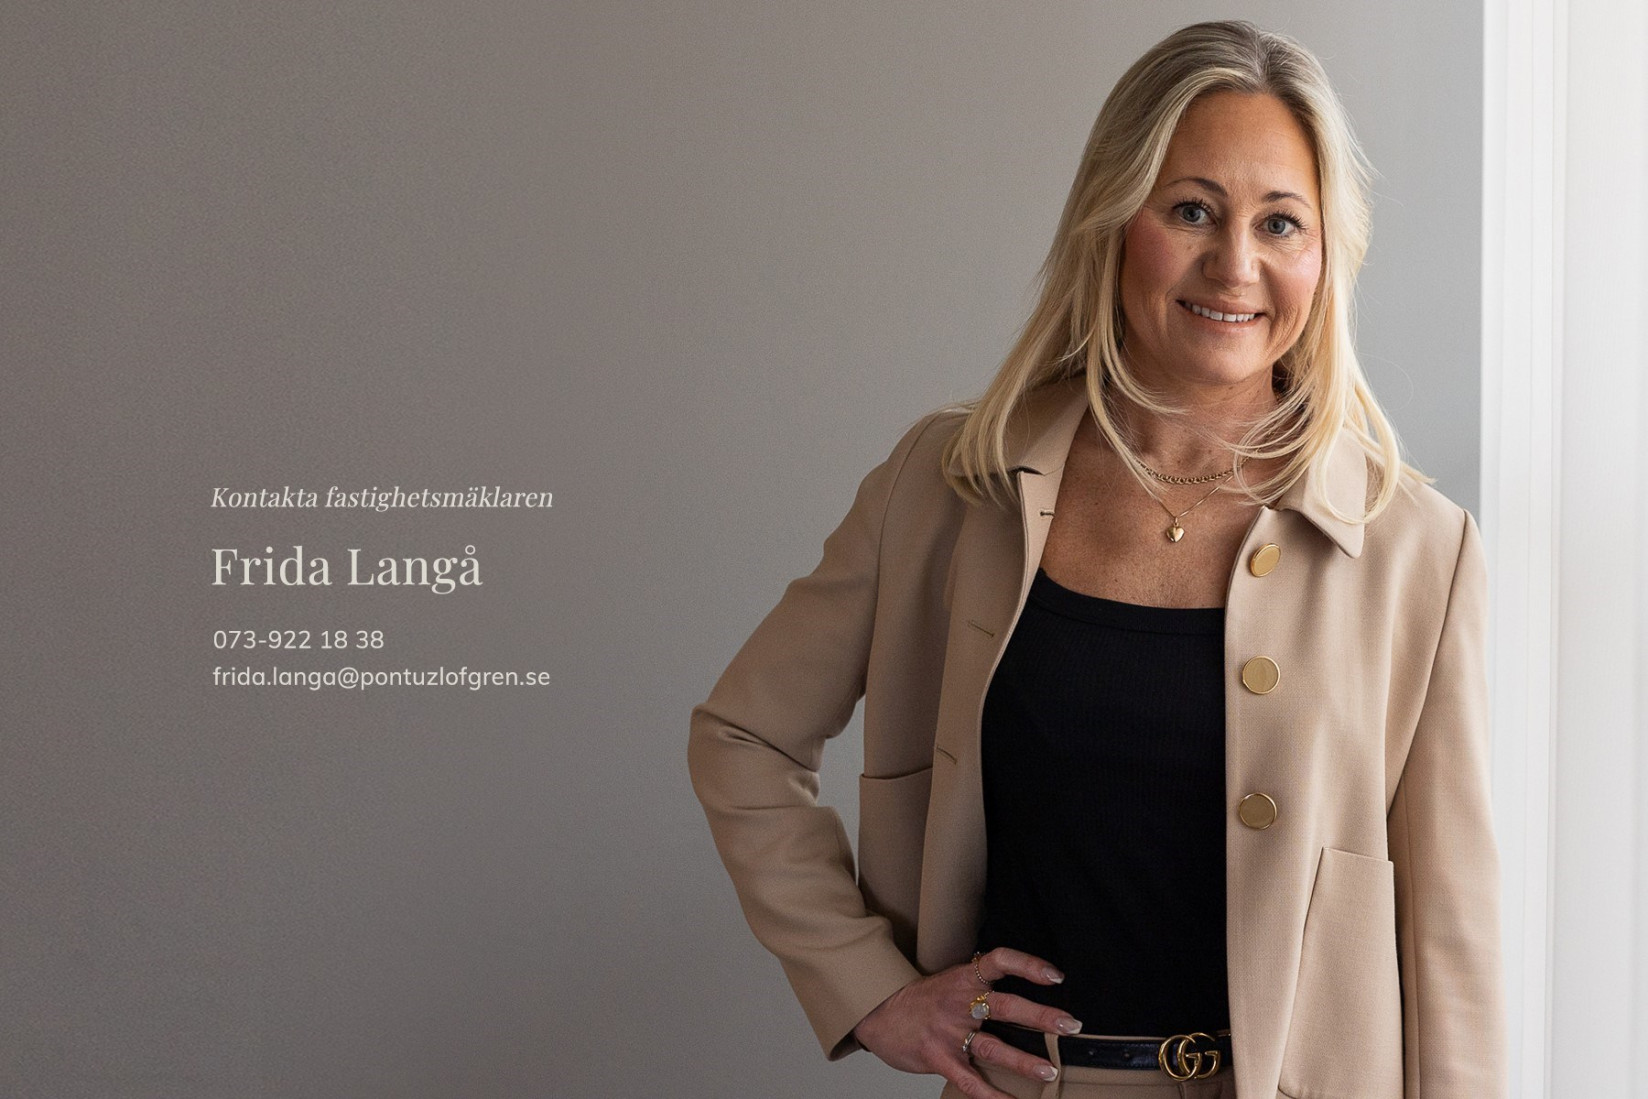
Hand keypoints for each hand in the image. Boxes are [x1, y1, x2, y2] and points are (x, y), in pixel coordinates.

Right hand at [851, 947, 1079, 1098]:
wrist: (877, 1013)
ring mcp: (949, 1032)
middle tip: (1070, 1025)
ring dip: (1024, 1061)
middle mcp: (960, 1003)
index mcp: (964, 979)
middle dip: (1041, 1016)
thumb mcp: (950, 982)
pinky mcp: (938, 1058)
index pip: (999, 961)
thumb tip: (1023, 996)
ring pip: (992, 1047)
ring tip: (1050, 1072)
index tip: (1055, 976)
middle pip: (1005, 1006)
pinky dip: (991, 1095)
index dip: (1028, 966)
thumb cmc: (921, 1000)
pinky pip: (969, 1080)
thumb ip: (981, 988)